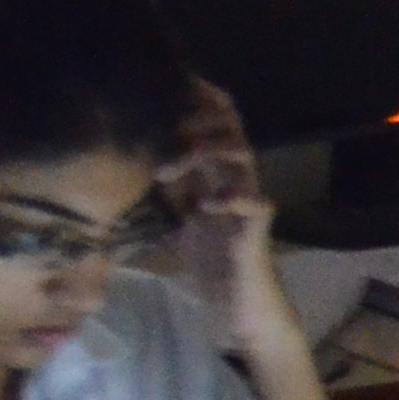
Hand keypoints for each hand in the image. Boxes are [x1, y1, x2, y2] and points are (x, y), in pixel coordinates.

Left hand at [161, 83, 315, 399]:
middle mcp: (236, 182)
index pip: (213, 126)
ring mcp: (249, 202)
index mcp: (218, 178)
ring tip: (168, 170)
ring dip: (203, 152)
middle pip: (229, 128)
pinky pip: (253, 202)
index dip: (198, 102)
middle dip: (198, 118)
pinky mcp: (257, 230)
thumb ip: (173, 195)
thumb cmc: (216, 269)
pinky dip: (230, 196)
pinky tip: (206, 204)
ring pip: (240, 154)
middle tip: (165, 125)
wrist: (243, 313)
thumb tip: (141, 167)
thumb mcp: (182, 224)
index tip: (169, 86)